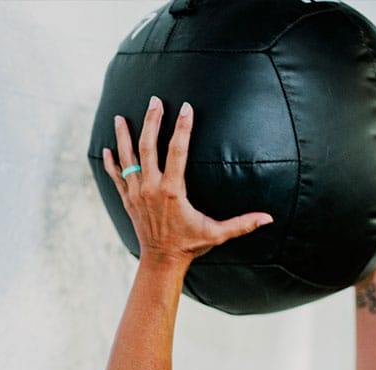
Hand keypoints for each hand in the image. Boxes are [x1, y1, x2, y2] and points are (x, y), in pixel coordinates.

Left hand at [103, 95, 272, 269]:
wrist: (162, 261)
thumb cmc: (190, 246)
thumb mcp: (217, 233)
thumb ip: (242, 224)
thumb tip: (268, 218)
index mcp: (172, 191)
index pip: (177, 151)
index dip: (183, 127)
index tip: (186, 108)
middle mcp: (151, 188)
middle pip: (148, 146)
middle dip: (152, 121)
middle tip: (155, 101)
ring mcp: (137, 193)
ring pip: (127, 157)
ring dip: (124, 135)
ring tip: (121, 117)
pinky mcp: (128, 200)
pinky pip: (116, 176)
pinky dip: (110, 162)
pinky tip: (107, 149)